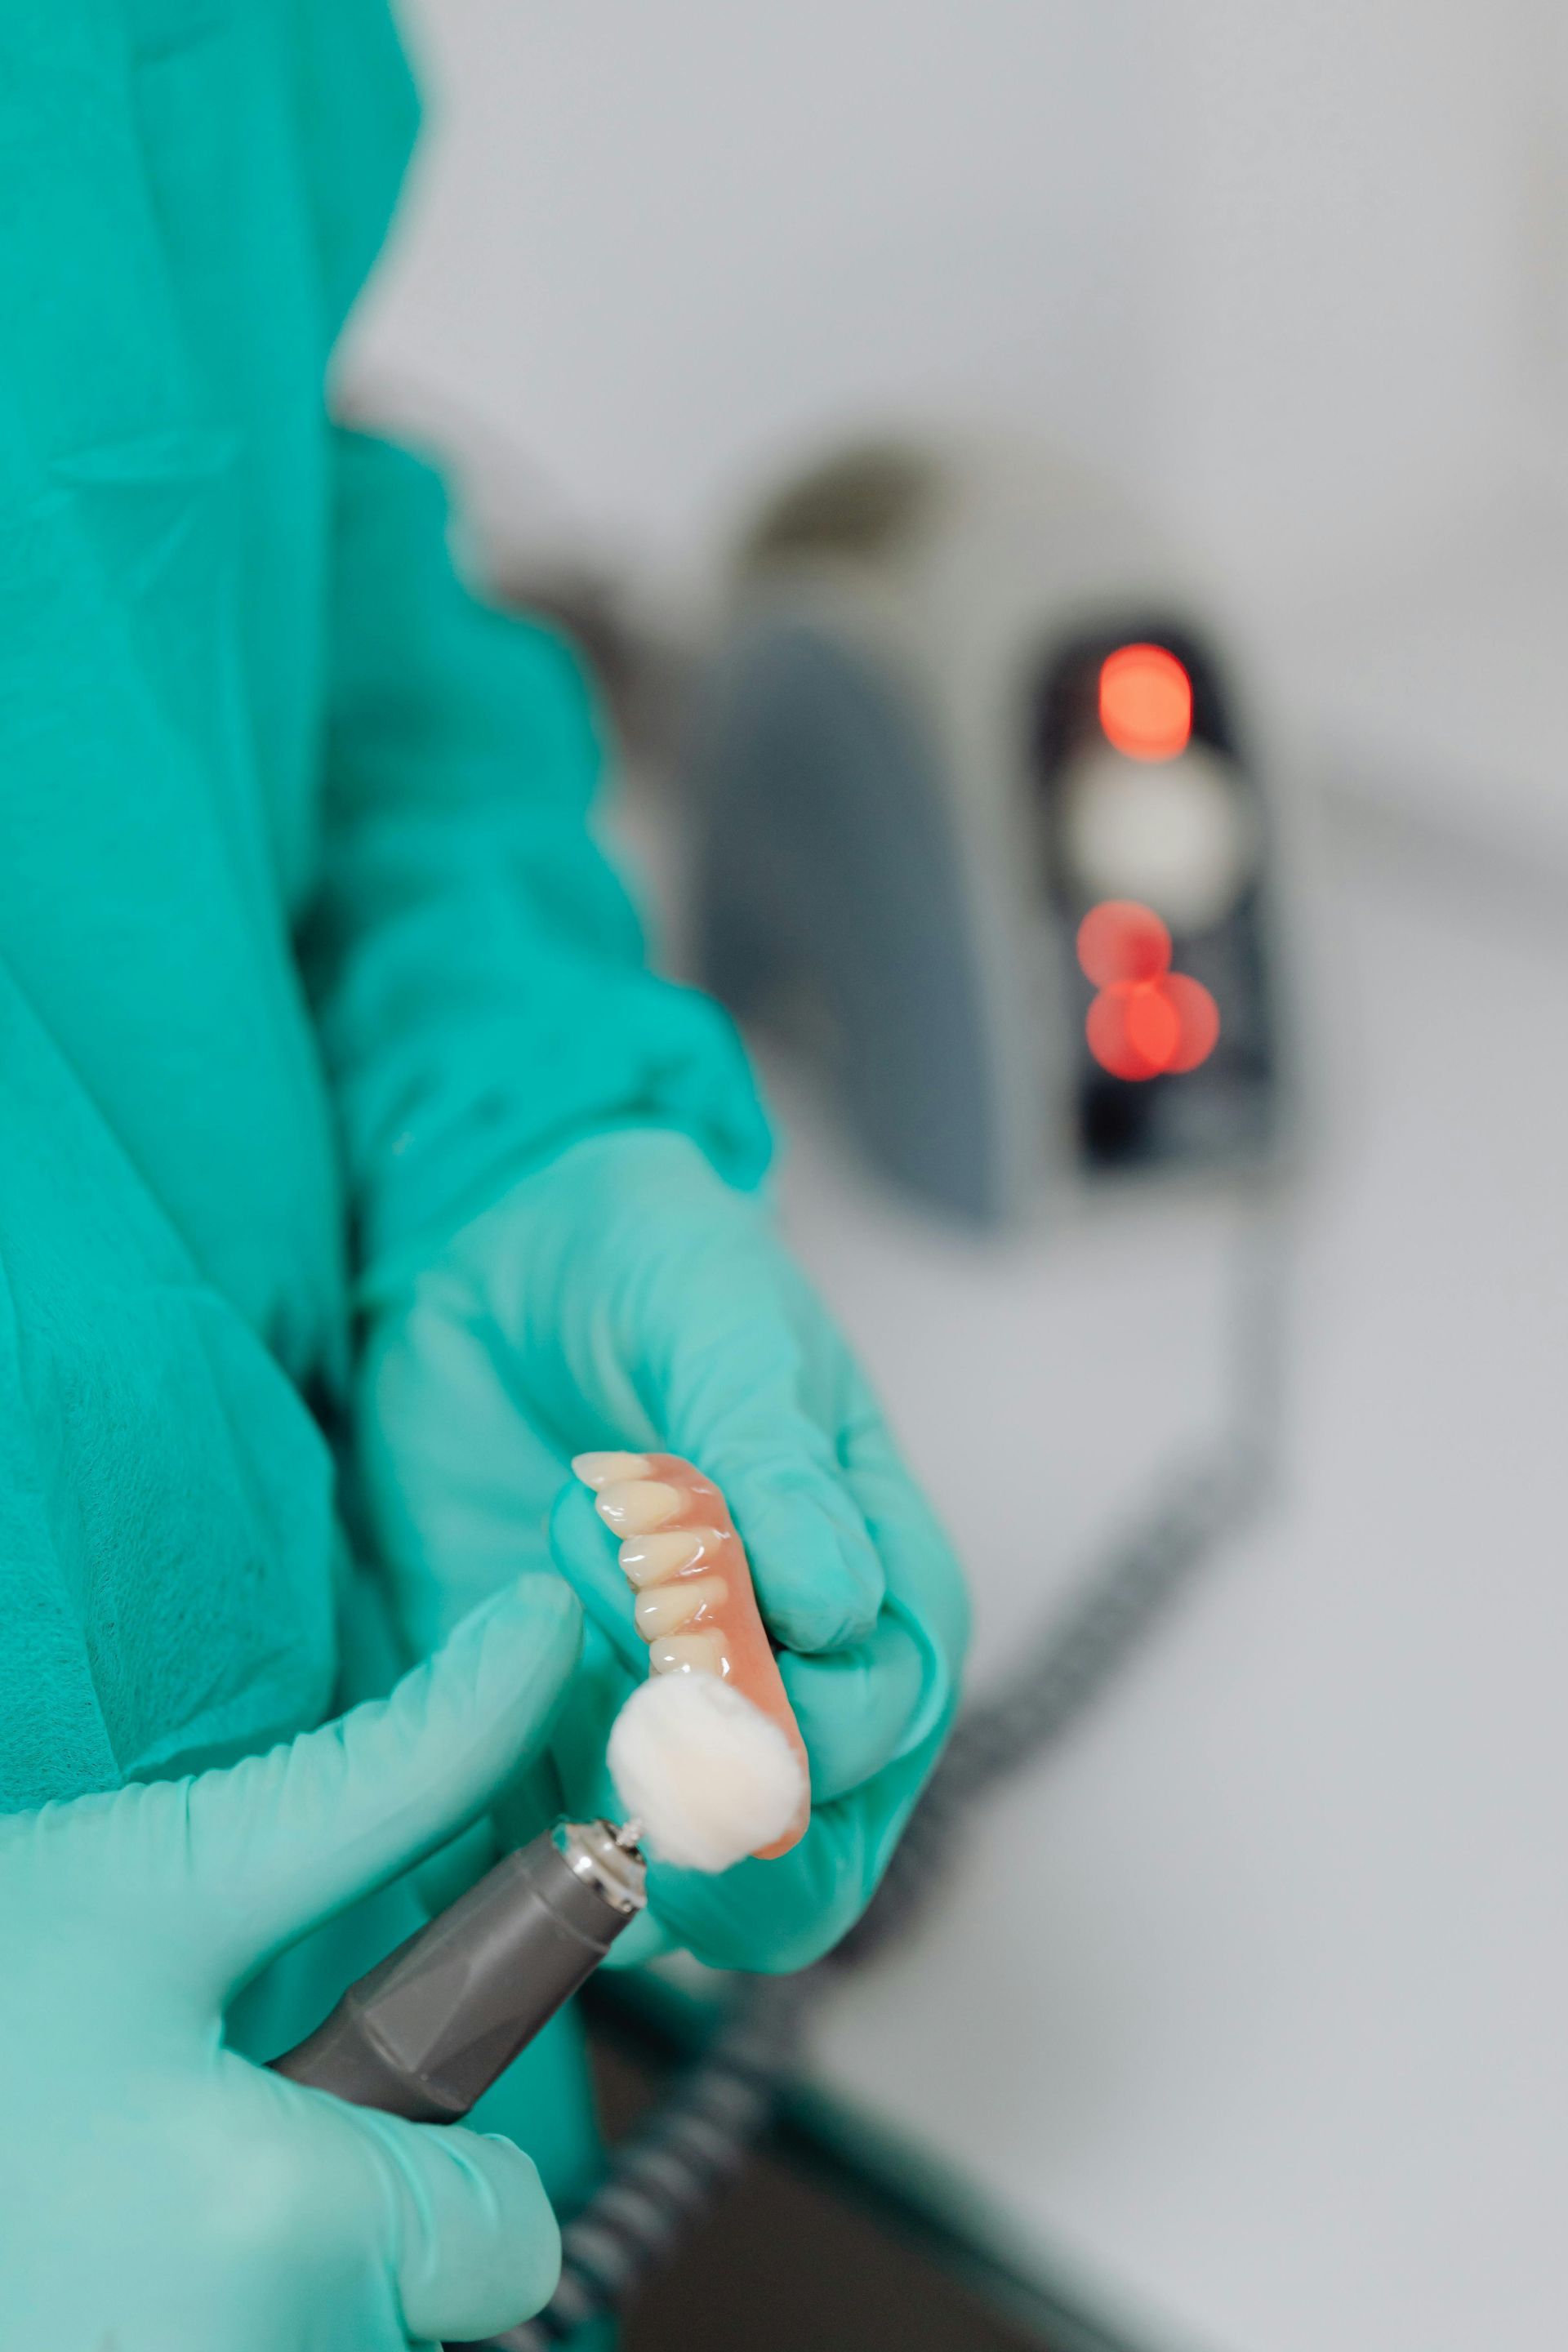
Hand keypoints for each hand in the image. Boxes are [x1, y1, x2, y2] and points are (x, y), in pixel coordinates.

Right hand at [0, 1577, 581, 2350]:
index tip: (352, 2072)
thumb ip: (386, 1783)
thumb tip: (546, 1637)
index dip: (447, 2150)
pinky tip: (74, 2262)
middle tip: (189, 2128)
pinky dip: (180, 2325)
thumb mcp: (158, 1879)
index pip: (508, 2243)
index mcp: (282, 2247)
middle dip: (344, 2219)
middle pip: (406, 2313)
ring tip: (104, 2196)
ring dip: (254, 2284)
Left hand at [356, 1129, 968, 1971]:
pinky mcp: (538, 1748)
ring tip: (536, 1615)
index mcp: (882, 1592)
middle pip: (798, 1876)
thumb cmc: (652, 1270)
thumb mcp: (723, 1326)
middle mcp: (790, 1695)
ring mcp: (659, 1735)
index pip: (877, 1736)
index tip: (679, 1629)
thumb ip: (778, 1467)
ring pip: (665, 1898)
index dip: (786, 1722)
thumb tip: (838, 1607)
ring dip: (584, 1793)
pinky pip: (525, 1865)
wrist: (496, 1252)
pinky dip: (486, 1830)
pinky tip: (462, 1693)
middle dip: (695, 1813)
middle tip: (608, 1685)